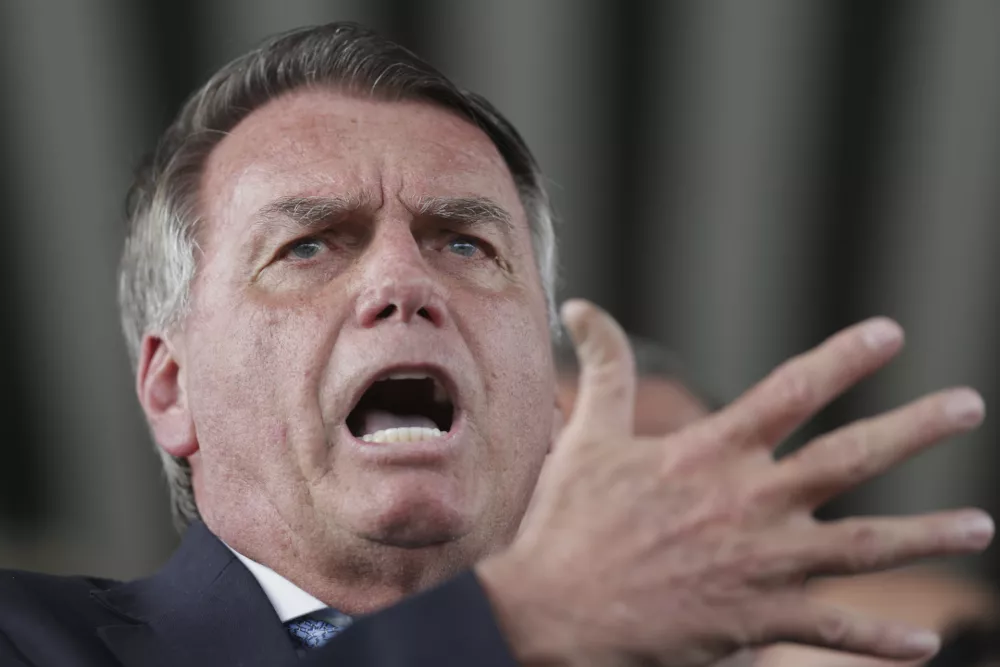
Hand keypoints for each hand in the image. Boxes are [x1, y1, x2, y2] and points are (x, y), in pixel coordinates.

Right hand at [477, 300, 992, 666]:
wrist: (552, 610)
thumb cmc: (568, 521)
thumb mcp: (588, 435)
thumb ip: (603, 368)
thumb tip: (583, 308)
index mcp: (710, 453)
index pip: (791, 391)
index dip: (844, 358)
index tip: (891, 333)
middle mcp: (748, 502)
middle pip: (849, 460)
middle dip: (914, 429)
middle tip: (968, 405)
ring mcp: (759, 565)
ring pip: (864, 547)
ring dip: (926, 535)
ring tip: (980, 525)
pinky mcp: (755, 621)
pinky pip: (832, 631)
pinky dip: (880, 640)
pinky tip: (923, 644)